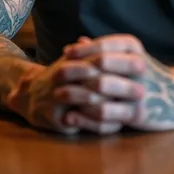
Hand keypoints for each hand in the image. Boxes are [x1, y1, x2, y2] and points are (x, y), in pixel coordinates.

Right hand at [7, 50, 145, 135]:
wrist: (31, 95)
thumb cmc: (65, 77)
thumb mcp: (79, 60)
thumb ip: (102, 54)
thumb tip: (135, 48)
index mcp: (71, 60)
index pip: (97, 56)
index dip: (120, 60)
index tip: (143, 64)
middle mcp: (62, 77)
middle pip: (93, 79)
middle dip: (119, 85)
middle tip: (142, 91)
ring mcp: (56, 97)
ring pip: (84, 100)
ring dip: (108, 105)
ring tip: (129, 110)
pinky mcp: (54, 118)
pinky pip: (79, 123)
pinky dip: (97, 125)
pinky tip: (116, 125)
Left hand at [63, 35, 173, 131]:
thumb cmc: (148, 74)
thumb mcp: (129, 57)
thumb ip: (104, 50)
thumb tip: (75, 42)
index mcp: (134, 48)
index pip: (103, 44)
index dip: (82, 50)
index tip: (65, 55)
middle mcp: (137, 64)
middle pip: (100, 64)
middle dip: (76, 71)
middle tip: (55, 78)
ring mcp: (138, 89)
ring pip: (100, 88)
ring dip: (76, 93)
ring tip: (59, 97)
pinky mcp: (138, 112)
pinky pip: (105, 113)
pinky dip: (85, 114)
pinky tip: (72, 115)